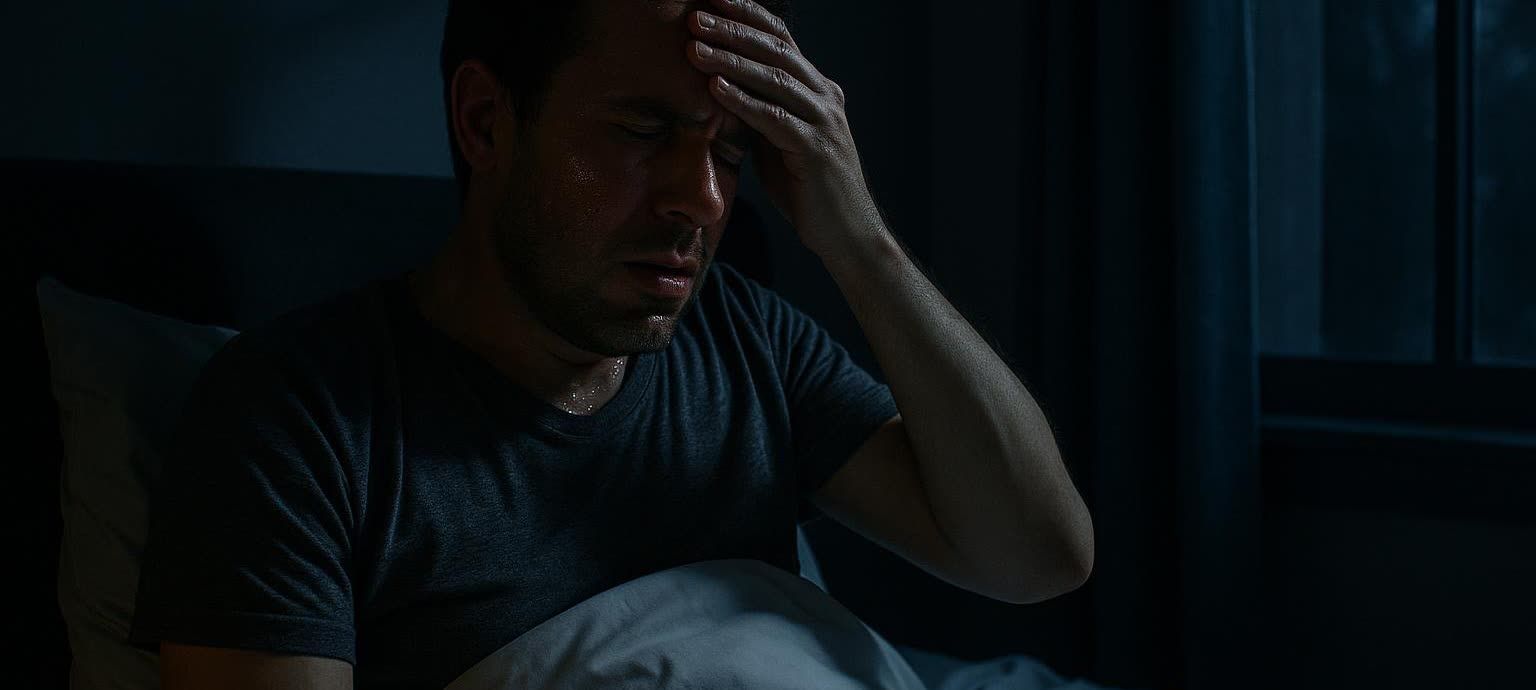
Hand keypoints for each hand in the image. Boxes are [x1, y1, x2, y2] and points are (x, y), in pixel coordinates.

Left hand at [686, 0, 882, 256]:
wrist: (846, 234)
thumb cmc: (807, 189)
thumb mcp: (777, 142)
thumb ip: (757, 113)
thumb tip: (718, 90)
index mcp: (817, 89)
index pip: (781, 39)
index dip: (748, 15)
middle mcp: (825, 97)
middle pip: (776, 50)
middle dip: (734, 29)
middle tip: (696, 16)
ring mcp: (824, 122)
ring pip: (774, 79)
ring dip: (731, 60)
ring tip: (695, 46)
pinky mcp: (816, 150)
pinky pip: (775, 118)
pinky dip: (744, 100)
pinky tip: (716, 88)